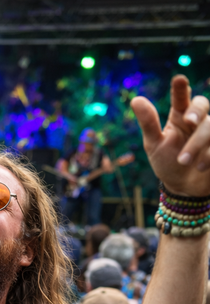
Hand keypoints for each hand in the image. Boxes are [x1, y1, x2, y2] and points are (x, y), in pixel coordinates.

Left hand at [131, 75, 209, 195]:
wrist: (184, 188)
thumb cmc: (167, 163)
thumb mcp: (154, 145)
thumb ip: (148, 124)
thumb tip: (136, 100)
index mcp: (180, 116)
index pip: (181, 98)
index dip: (181, 88)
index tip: (179, 80)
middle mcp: (197, 120)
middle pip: (202, 105)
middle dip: (196, 111)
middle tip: (189, 120)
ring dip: (197, 144)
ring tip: (184, 161)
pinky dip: (209, 155)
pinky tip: (201, 167)